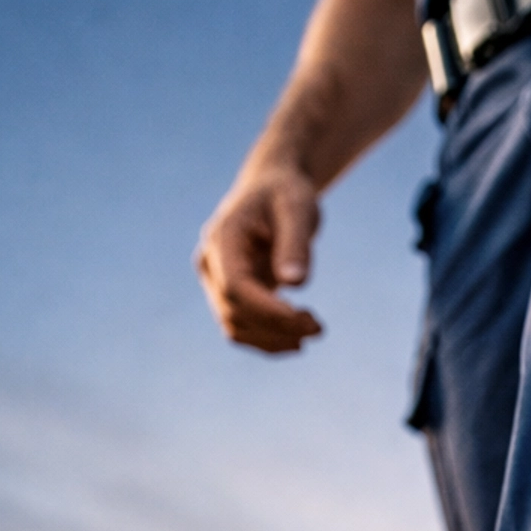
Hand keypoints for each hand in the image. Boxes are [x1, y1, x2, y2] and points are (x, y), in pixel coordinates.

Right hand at [195, 165, 323, 353]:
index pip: (234, 286)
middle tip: (319, 328)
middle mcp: (210, 261)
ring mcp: (215, 280)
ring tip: (314, 330)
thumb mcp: (298, 208)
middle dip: (278, 326)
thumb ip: (295, 243)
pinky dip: (267, 340)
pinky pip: (241, 328)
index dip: (267, 310)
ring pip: (235, 327)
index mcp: (222, 237)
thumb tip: (295, 283)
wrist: (272, 189)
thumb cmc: (286, 193)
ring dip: (273, 339)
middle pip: (235, 311)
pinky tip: (297, 339)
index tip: (306, 320)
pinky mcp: (228, 294)